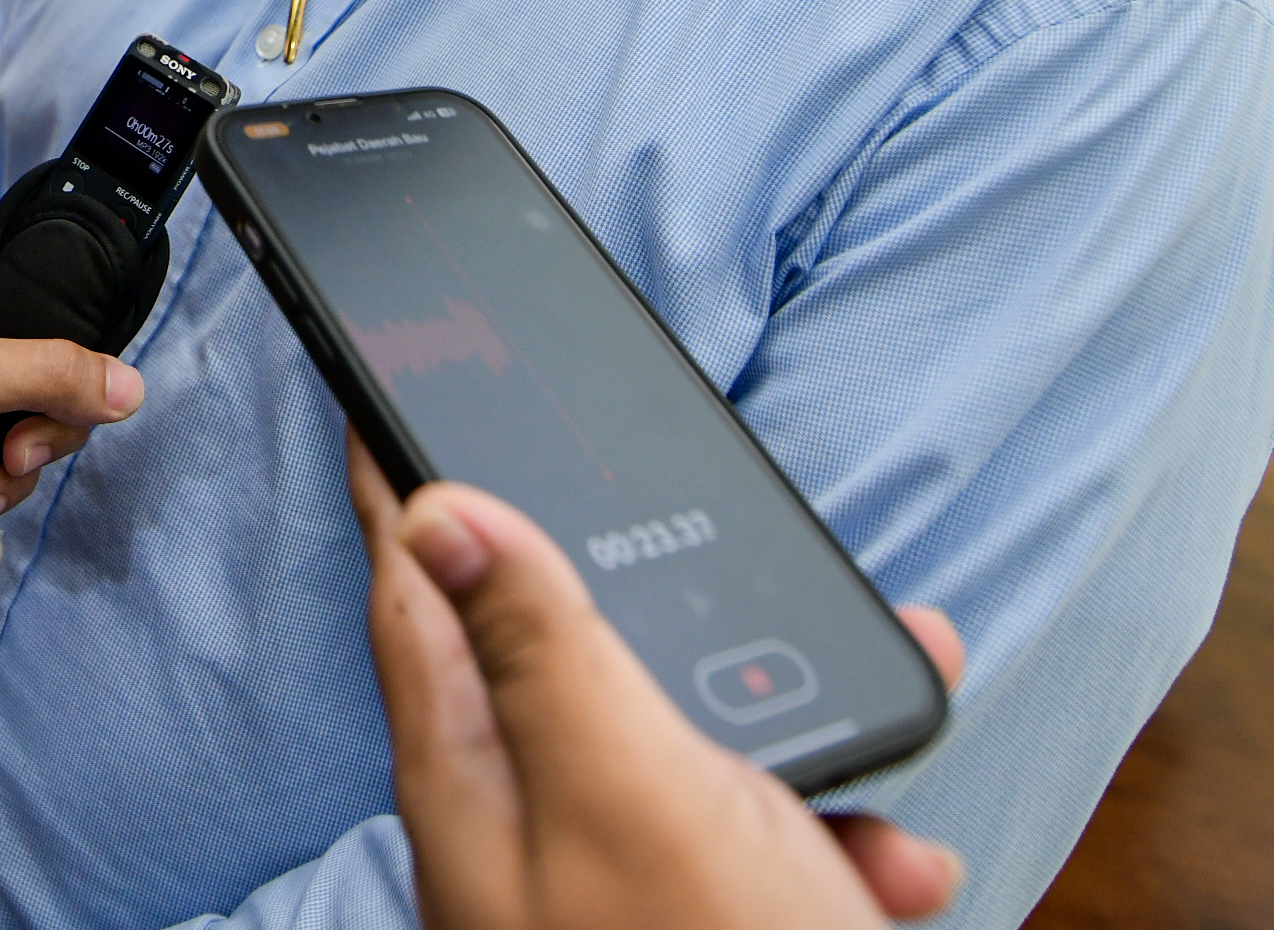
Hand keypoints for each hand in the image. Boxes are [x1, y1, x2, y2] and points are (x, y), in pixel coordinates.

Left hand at [351, 441, 968, 929]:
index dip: (403, 487)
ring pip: (697, 747)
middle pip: (563, 655)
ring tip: (877, 690)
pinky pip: (771, 845)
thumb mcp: (627, 786)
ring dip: (787, 718)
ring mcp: (621, 888)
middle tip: (689, 512)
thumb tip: (433, 510)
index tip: (381, 397)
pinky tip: (893, 859)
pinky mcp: (707, 925)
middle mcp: (533, 831)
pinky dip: (838, 834)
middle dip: (651, 588)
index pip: (413, 591)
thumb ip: (537, 647)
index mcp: (477, 778)